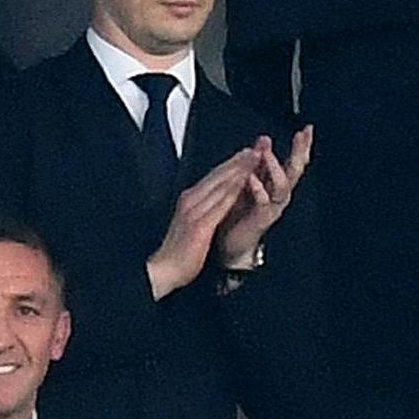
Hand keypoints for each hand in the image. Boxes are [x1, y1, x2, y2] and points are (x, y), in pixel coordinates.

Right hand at [146, 149, 257, 299]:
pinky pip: (221, 203)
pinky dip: (234, 189)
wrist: (164, 270)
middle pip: (217, 176)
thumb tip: (210, 205)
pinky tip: (244, 181)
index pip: (211, 178)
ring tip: (254, 157)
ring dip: (239, 169)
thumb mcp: (189, 225)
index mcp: (188, 202)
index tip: (243, 155)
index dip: (229, 165)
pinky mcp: (201, 223)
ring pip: (221, 184)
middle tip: (254, 149)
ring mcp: (195, 211)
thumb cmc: (177, 253)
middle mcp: (191, 201)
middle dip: (237, 161)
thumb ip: (199, 212)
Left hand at [214, 127, 311, 270]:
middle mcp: (278, 196)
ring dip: (276, 168)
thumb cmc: (239, 215)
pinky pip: (263, 203)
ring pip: (282, 186)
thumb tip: (264, 138)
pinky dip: (258, 189)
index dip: (302, 146)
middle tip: (301, 137)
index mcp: (275, 186)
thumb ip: (257, 161)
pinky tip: (252, 179)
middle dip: (299, 153)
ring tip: (268, 154)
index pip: (293, 162)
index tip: (307, 130)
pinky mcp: (260, 219)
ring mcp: (272, 208)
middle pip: (295, 172)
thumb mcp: (248, 182)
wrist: (231, 247)